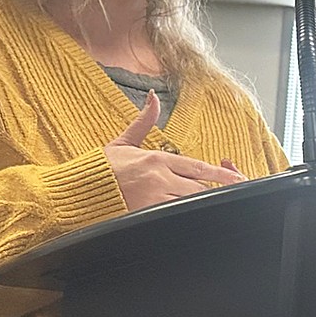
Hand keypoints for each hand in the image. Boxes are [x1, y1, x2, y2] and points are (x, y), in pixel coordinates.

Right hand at [103, 90, 245, 212]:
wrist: (79, 191)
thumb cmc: (101, 169)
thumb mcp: (123, 142)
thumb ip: (144, 121)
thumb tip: (153, 98)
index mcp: (156, 159)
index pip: (196, 167)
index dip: (219, 174)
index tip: (236, 178)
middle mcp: (159, 178)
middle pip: (198, 188)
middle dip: (211, 191)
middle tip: (226, 194)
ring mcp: (154, 199)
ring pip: (188, 203)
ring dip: (196, 203)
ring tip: (208, 206)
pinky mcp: (147, 215)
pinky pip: (173, 216)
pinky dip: (181, 215)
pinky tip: (188, 218)